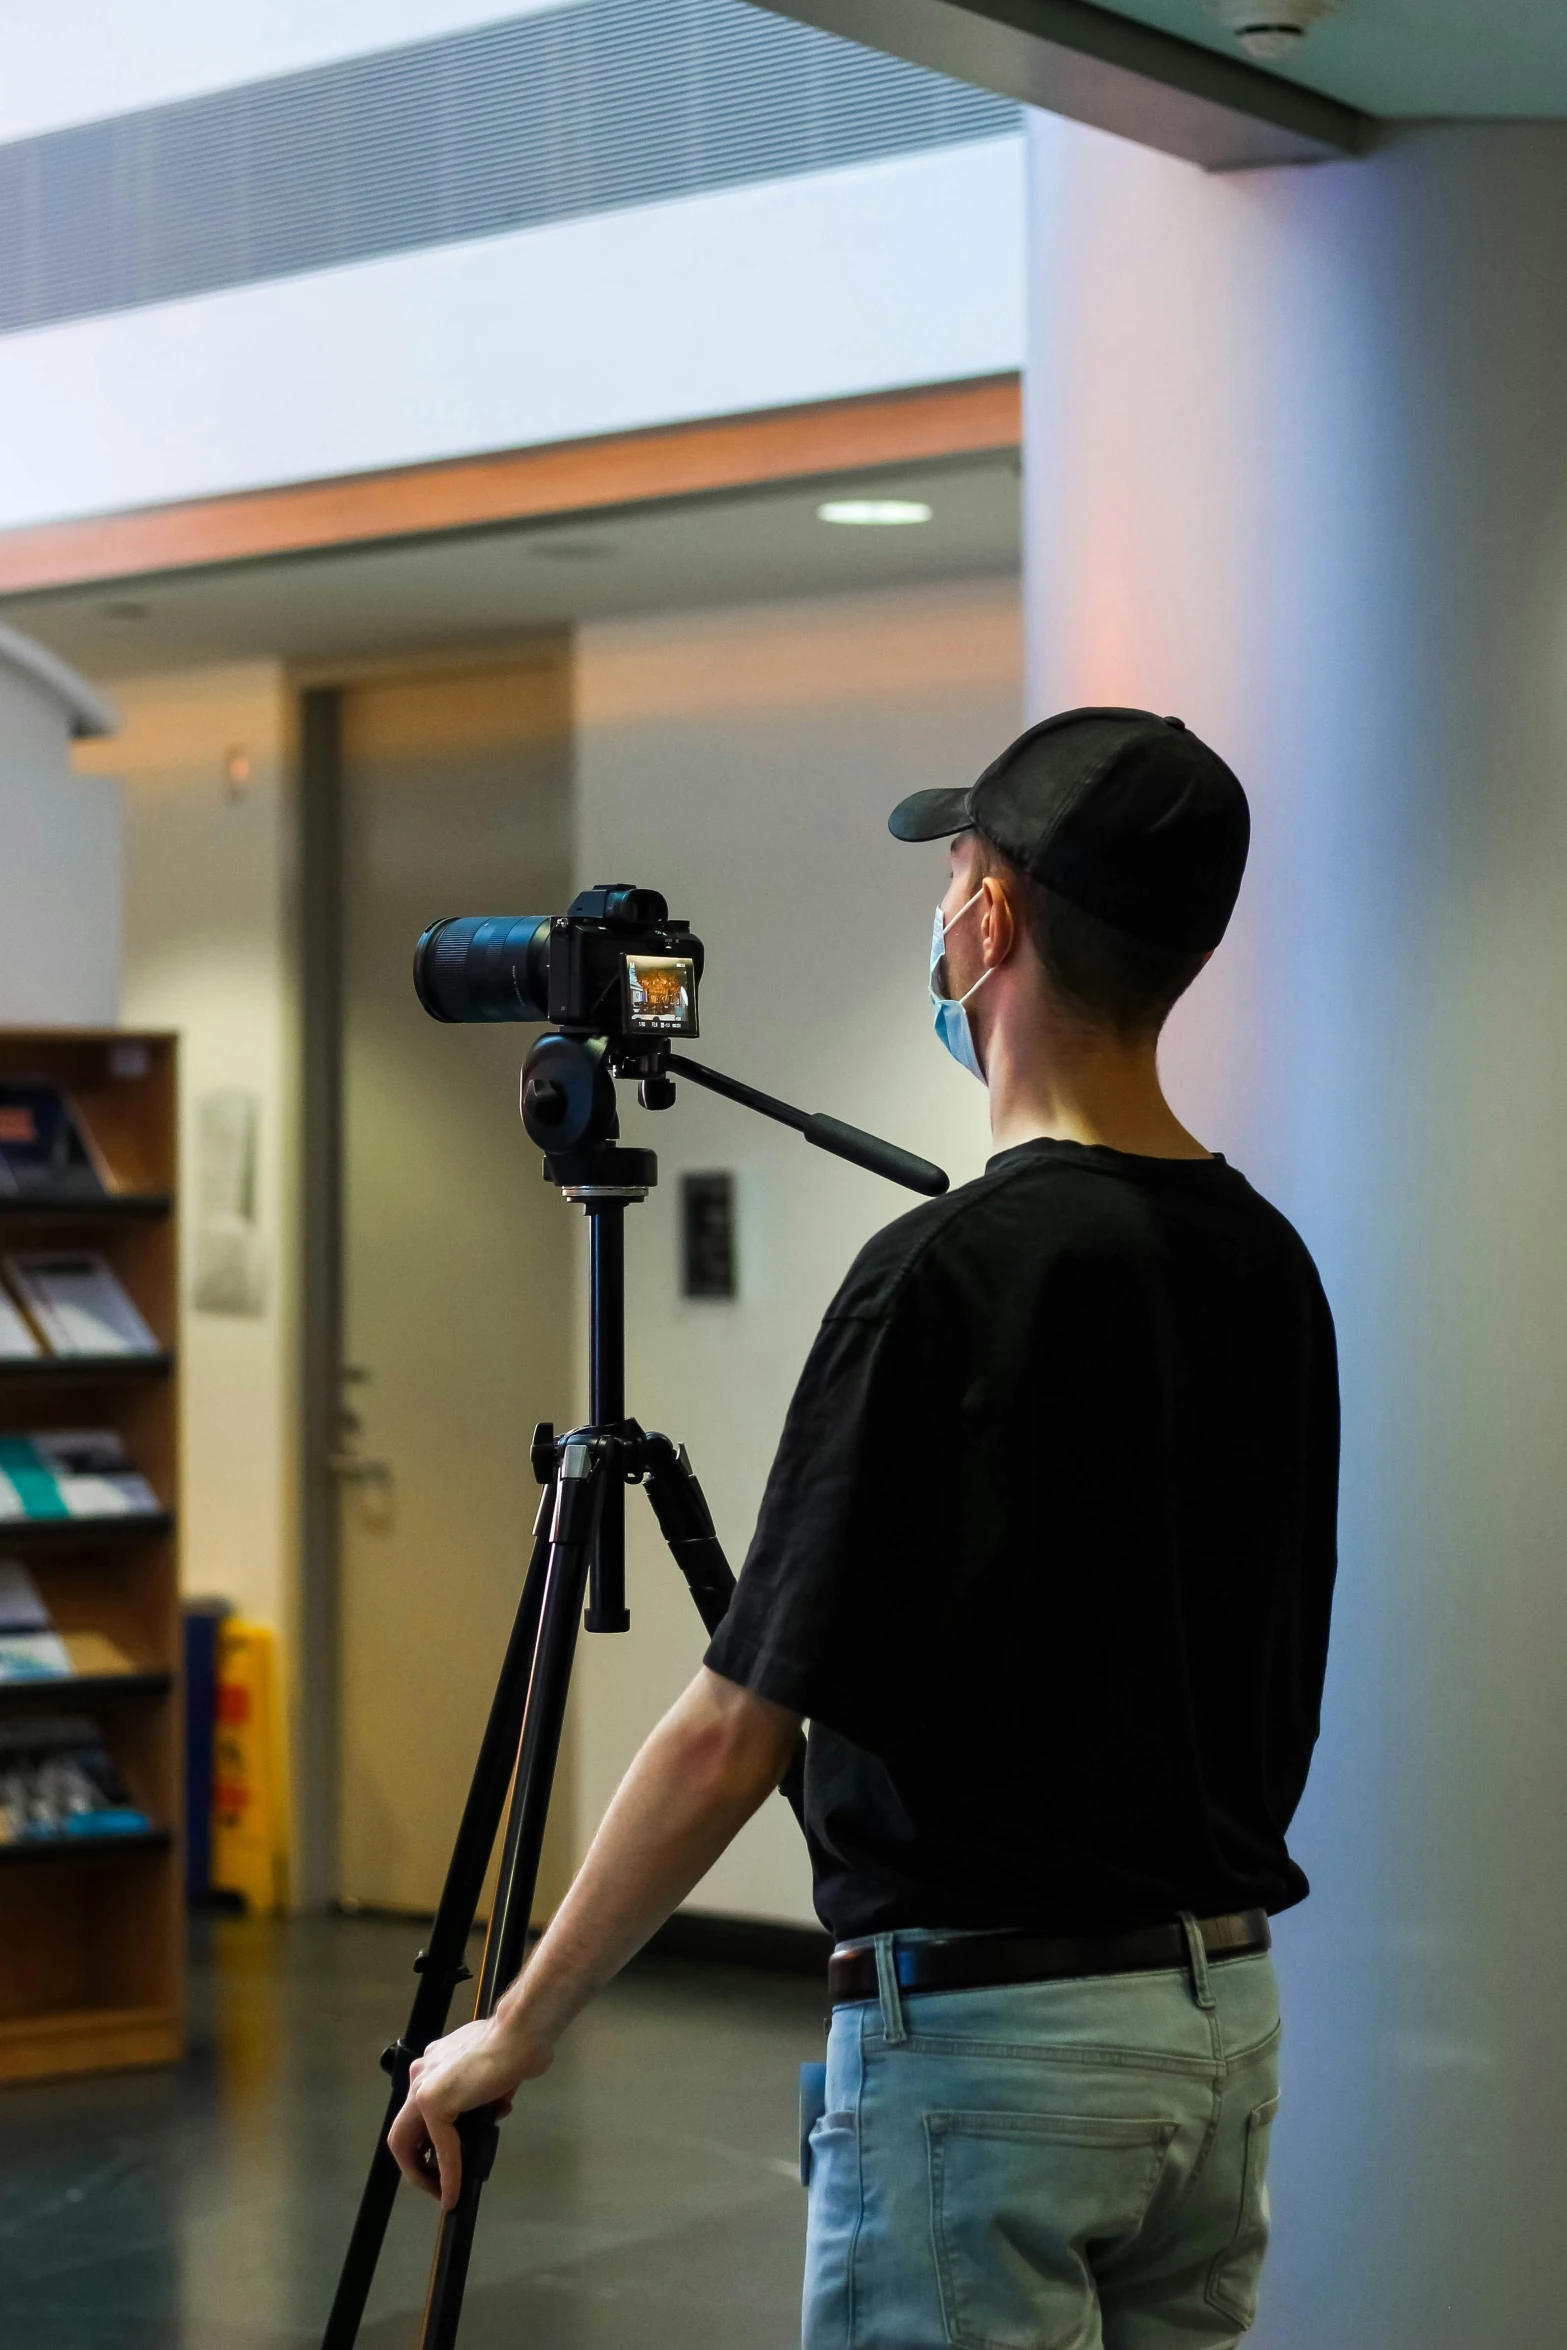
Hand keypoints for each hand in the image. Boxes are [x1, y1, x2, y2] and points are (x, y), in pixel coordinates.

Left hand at [388, 2014, 552, 2208]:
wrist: (522, 2033)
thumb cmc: (516, 2047)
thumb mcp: (491, 2078)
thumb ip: (481, 2096)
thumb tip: (489, 2111)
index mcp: (435, 2065)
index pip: (419, 2114)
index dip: (426, 2144)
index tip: (440, 2164)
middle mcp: (423, 2073)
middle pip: (404, 2130)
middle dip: (416, 2165)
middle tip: (434, 2185)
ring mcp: (424, 2086)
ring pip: (408, 2141)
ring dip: (425, 2173)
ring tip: (443, 2192)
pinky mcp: (434, 2101)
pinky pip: (440, 2147)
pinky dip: (448, 2173)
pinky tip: (454, 2192)